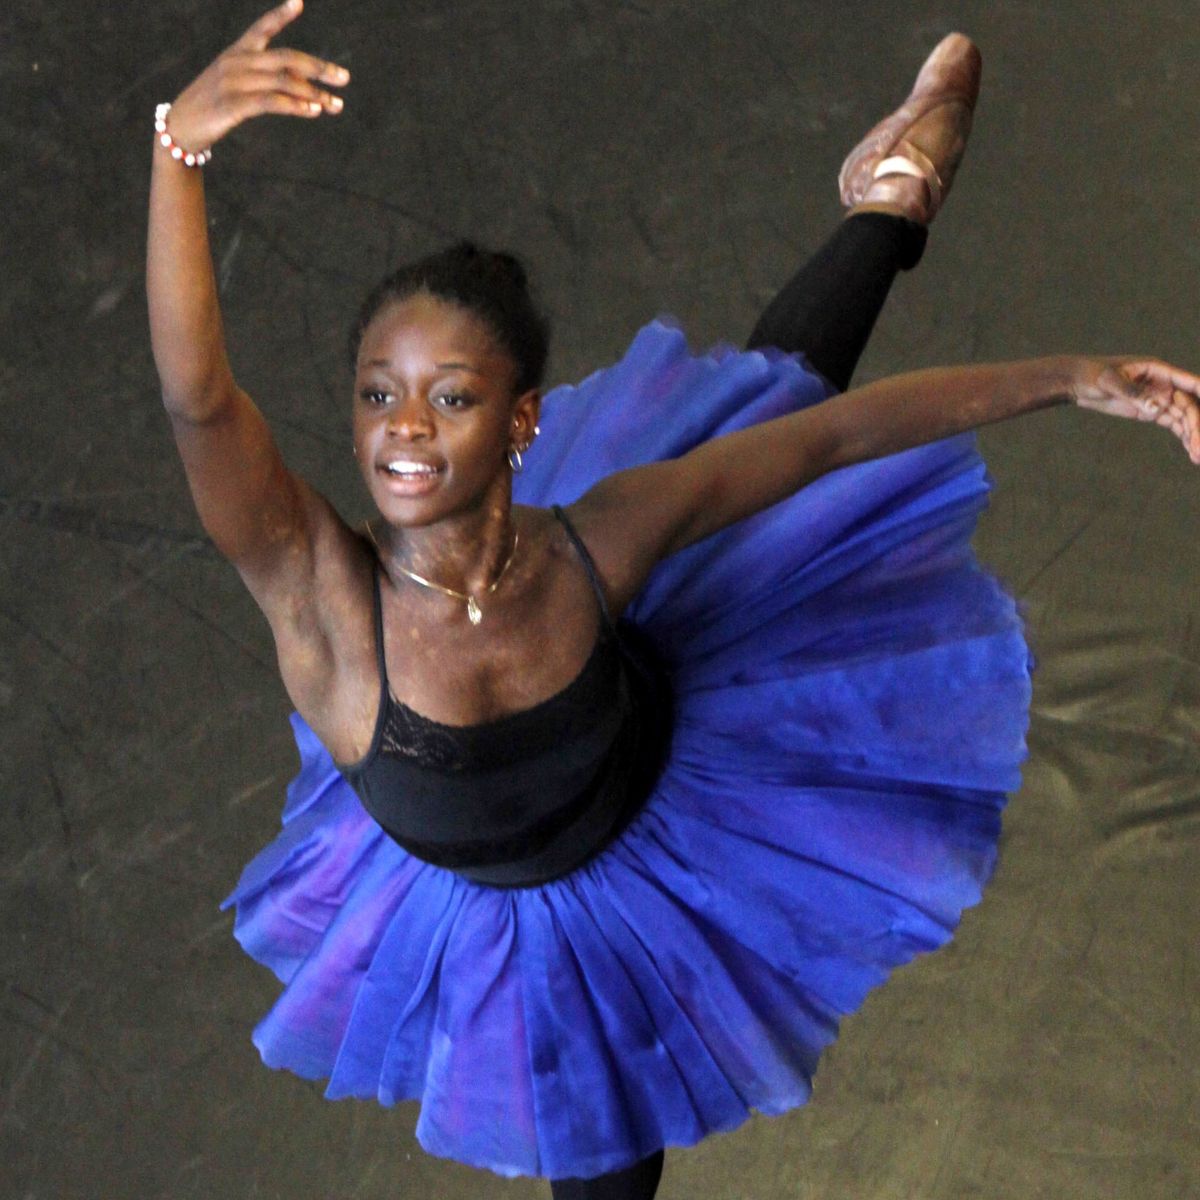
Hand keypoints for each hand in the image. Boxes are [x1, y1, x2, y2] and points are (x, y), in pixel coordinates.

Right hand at [164, 0, 347, 153]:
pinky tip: (314, 111)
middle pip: (286, 59)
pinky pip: (271, 101)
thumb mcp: (237, 86)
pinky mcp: (232, 104)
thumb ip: (266, 81)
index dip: (281, 15)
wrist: (181, 128)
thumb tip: (306, 89)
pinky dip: (295, 106)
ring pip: (283, 81)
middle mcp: (236, 61)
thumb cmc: (213, 107)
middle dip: (319, 68)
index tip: (299, 1)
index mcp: (237, 52)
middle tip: (344, 79)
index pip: (262, 28)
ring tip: (335, 105)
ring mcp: (233, 82)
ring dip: (314, 94)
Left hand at [1072, 357, 1199, 464]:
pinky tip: (1192, 452)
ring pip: (1184, 418)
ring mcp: (1159, 399)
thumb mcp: (1109, 381)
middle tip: (1199, 447)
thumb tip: (1156, 408)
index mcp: (1158, 371)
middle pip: (1189, 406)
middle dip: (1197, 426)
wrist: (1077, 383)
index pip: (1189, 382)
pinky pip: (1173, 424)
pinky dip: (1184, 437)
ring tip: (1197, 457)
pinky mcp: (1151, 412)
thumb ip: (1132, 393)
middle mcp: (1164, 385)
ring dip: (1193, 436)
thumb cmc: (1092, 375)